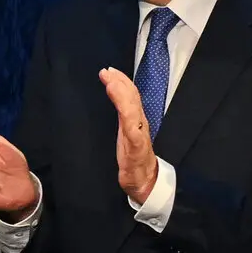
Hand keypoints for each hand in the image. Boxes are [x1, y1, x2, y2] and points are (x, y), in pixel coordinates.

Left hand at [96, 68, 158, 202]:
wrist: (144, 181)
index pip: (130, 96)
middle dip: (120, 83)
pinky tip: (123, 107)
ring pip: (132, 110)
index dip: (121, 82)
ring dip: (122, 95)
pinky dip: (129, 116)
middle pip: (132, 99)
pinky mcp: (137, 147)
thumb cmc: (133, 158)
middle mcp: (139, 124)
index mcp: (135, 120)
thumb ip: (122, 116)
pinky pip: (134, 130)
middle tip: (107, 71)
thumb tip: (116, 99)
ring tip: (111, 83)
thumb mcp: (124, 133)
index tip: (109, 71)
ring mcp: (139, 134)